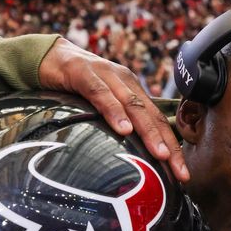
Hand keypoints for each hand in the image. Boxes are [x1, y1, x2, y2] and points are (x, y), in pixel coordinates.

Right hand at [39, 38, 188, 181]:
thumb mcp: (100, 106)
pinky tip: (123, 130)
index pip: (159, 122)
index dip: (173, 148)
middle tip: (181, 172)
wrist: (47, 55)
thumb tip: (130, 160)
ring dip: (149, 132)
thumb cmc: (74, 86)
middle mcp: (125, 82)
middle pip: (153, 117)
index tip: (183, 175)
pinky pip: (100, 94)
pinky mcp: (83, 73)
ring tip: (161, 155)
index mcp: (132, 91)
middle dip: (169, 146)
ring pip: (133, 106)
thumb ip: (116, 124)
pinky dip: (114, 112)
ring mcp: (106, 75)